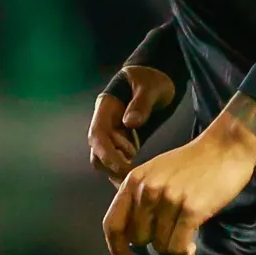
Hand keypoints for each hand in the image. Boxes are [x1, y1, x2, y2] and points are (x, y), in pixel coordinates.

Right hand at [87, 63, 180, 182]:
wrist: (158, 76)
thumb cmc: (152, 77)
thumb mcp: (150, 86)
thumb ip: (141, 103)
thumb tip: (130, 123)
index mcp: (106, 108)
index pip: (98, 135)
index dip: (107, 154)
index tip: (124, 167)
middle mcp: (106, 123)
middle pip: (98, 152)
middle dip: (112, 167)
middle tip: (134, 178)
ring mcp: (114, 132)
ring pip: (106, 159)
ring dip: (118, 170)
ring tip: (139, 178)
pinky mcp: (125, 140)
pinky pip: (120, 159)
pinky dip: (126, 170)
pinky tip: (140, 177)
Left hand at [103, 98, 255, 254]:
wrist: (224, 148)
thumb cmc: (191, 163)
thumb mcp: (154, 172)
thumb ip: (139, 197)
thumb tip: (130, 233)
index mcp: (134, 181)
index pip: (112, 223)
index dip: (115, 246)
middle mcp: (147, 190)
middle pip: (138, 238)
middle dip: (153, 241)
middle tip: (169, 231)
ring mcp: (169, 200)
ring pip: (160, 245)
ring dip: (172, 246)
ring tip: (184, 233)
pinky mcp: (191, 210)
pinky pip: (178, 246)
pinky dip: (183, 252)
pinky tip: (191, 246)